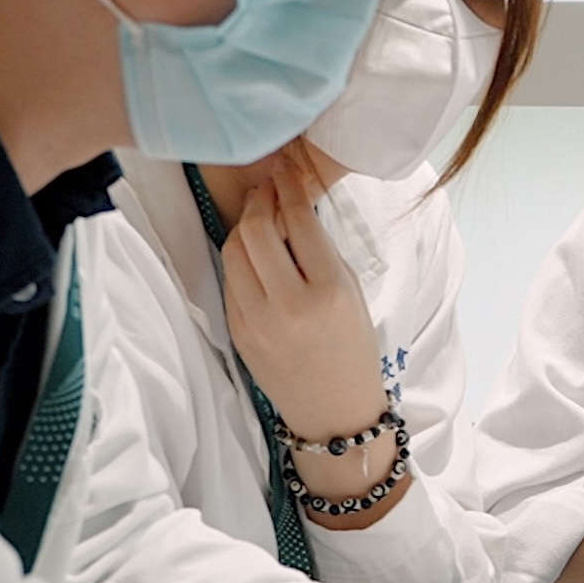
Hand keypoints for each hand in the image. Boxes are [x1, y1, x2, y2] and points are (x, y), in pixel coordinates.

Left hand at [222, 151, 404, 515]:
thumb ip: (321, 251)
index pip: (299, 222)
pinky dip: (240, 256)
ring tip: (259, 214)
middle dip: (260, 200)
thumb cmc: (353, 348)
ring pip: (234, 250)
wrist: (333, 410)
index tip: (287, 171)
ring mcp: (256, 320)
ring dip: (244, 224)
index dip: (289, 189)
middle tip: (269, 188)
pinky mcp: (236, 331)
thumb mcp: (352, 293)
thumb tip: (291, 205)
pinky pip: (230, 279)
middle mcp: (288, 305)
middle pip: (256, 230)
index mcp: (329, 292)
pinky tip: (253, 250)